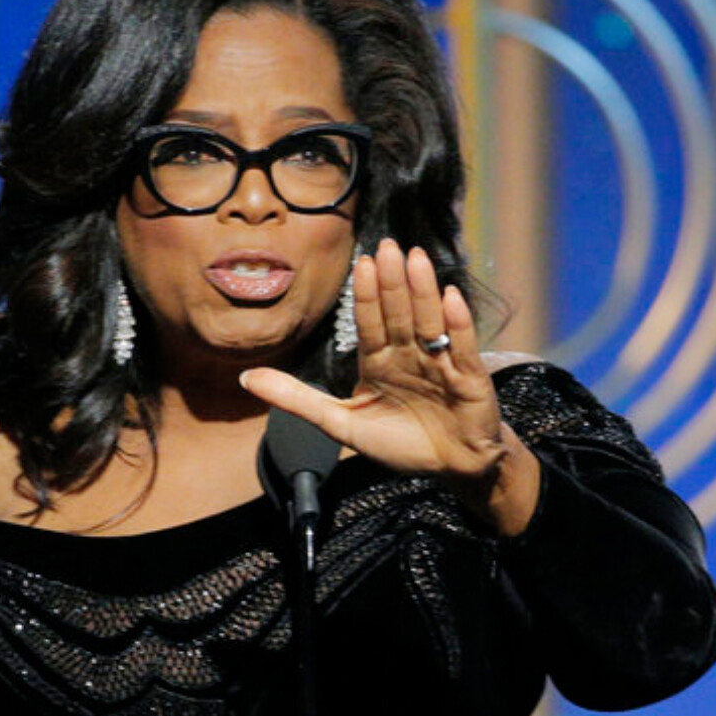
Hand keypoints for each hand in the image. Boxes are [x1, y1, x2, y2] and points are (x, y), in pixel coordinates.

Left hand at [240, 239, 539, 532]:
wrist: (451, 469)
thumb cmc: (399, 443)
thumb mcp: (341, 423)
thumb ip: (296, 398)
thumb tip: (245, 378)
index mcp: (380, 361)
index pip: (370, 322)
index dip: (367, 295)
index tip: (361, 262)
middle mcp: (410, 353)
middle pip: (399, 314)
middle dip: (393, 282)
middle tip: (387, 246)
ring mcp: (440, 362)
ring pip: (429, 321)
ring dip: (423, 291)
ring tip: (416, 259)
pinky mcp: (470, 378)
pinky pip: (462, 346)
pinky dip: (457, 323)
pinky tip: (451, 297)